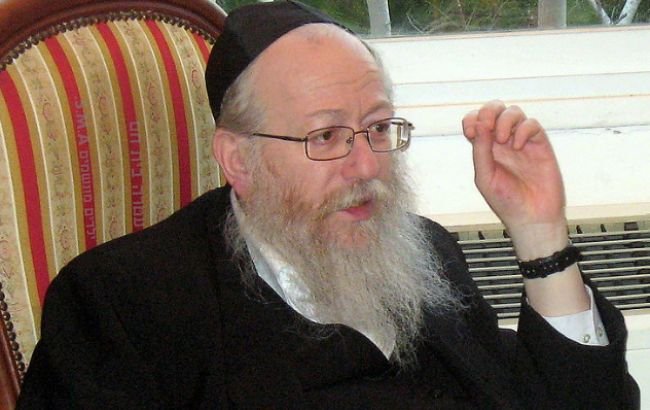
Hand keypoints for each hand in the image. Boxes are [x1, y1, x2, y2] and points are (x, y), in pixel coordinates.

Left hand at [462, 101, 566, 258]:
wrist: (532, 217)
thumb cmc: (506, 201)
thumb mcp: (485, 177)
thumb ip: (480, 150)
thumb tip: (478, 124)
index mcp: (486, 149)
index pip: (475, 121)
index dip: (471, 119)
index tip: (470, 133)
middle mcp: (503, 142)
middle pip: (495, 109)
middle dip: (489, 111)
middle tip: (487, 126)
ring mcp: (522, 142)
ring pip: (514, 112)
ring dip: (505, 120)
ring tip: (503, 140)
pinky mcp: (540, 145)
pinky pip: (532, 124)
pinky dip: (523, 130)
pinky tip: (519, 146)